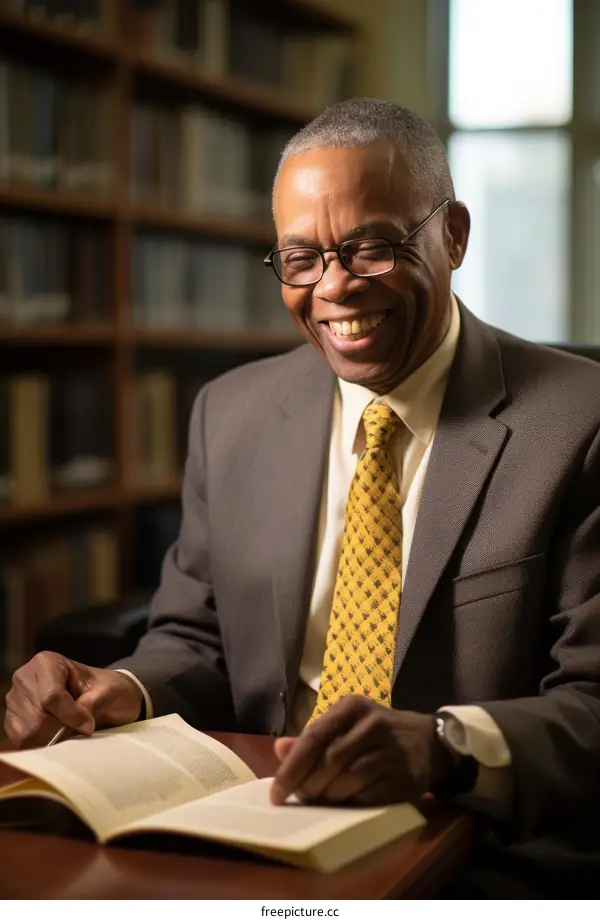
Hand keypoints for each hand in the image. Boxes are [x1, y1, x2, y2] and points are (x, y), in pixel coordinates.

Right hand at [4, 652, 143, 748]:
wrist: (101, 696)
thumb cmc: (104, 689)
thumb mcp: (106, 691)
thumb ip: (91, 703)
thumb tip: (79, 723)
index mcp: (46, 662)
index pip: (51, 696)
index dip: (70, 716)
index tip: (89, 725)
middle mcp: (24, 678)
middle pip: (37, 717)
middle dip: (61, 729)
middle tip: (79, 729)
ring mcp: (14, 701)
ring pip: (28, 732)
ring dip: (52, 738)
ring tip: (69, 731)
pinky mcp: (12, 721)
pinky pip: (21, 741)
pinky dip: (40, 745)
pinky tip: (56, 738)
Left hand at [270, 695, 453, 805]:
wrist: (428, 742)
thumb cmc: (375, 734)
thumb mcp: (345, 725)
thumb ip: (312, 737)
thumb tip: (279, 749)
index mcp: (352, 707)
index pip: (313, 737)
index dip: (291, 768)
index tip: (276, 794)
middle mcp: (373, 724)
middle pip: (329, 761)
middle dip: (309, 786)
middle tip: (303, 797)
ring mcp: (392, 751)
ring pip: (348, 781)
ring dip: (330, 797)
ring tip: (324, 800)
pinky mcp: (406, 778)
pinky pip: (369, 797)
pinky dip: (352, 804)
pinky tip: (348, 803)